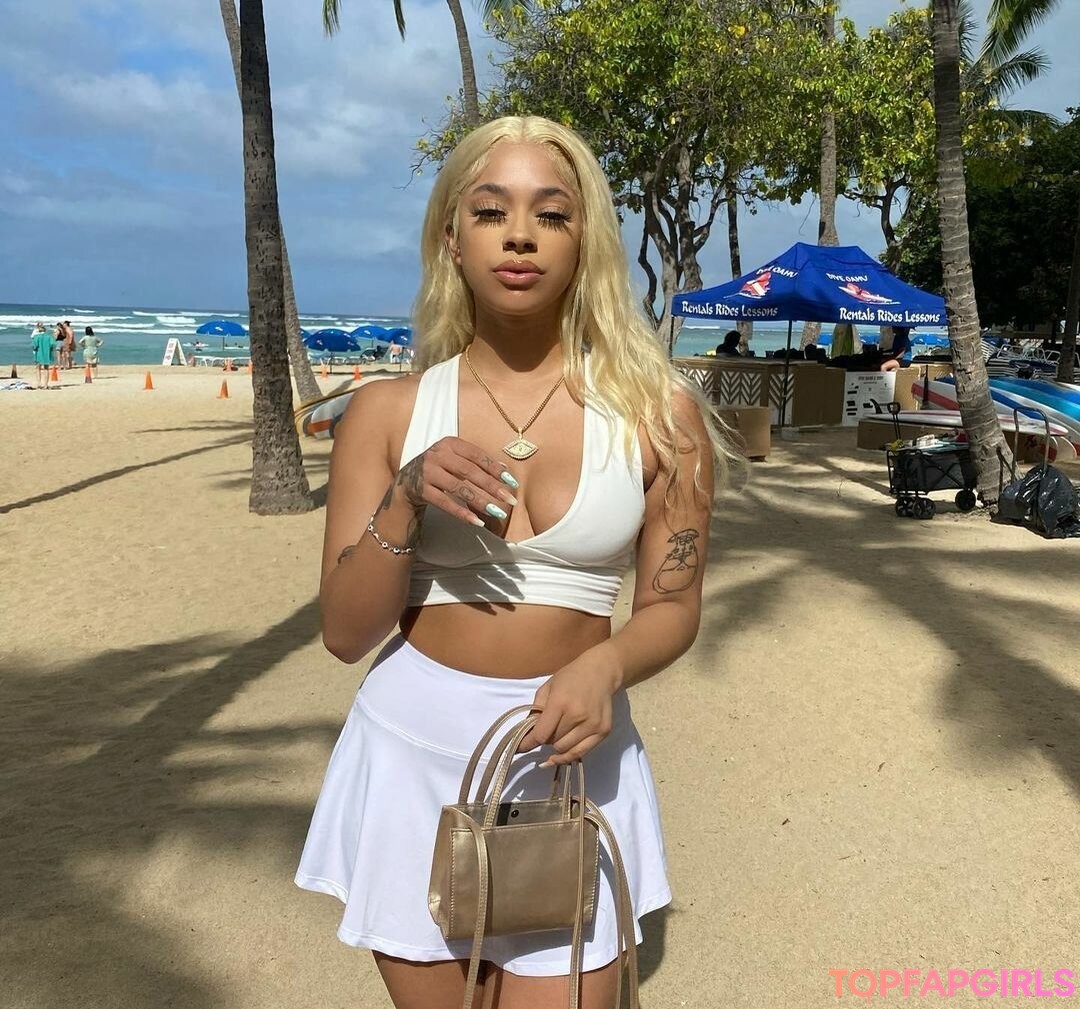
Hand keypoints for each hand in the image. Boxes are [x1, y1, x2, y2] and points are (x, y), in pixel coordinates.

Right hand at [394, 436, 518, 530]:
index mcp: (449, 444)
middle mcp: (436, 455)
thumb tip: (504, 468)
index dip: (495, 468)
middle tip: (510, 499)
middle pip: (469, 471)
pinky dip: (462, 513)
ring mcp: (427, 472)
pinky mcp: (421, 490)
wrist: (406, 482)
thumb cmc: (438, 470)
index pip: (476, 455)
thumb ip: (476, 462)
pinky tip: (477, 522)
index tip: (512, 481)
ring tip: (497, 512)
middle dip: (492, 486)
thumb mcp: (454, 460)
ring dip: (480, 501)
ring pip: (458, 488)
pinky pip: (445, 503)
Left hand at [517, 642, 623, 766]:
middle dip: (545, 738)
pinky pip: (581, 752)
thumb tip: (527, 734)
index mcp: (560, 702)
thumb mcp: (548, 688)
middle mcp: (577, 716)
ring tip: (557, 734)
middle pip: (552, 742)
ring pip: (565, 750)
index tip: (519, 748)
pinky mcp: (603, 731)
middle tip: (546, 729)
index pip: (541, 734)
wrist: (601, 671)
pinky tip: (560, 755)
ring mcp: (592, 725)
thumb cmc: (571, 677)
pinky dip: (569, 755)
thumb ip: (536, 710)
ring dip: (557, 745)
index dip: (527, 744)